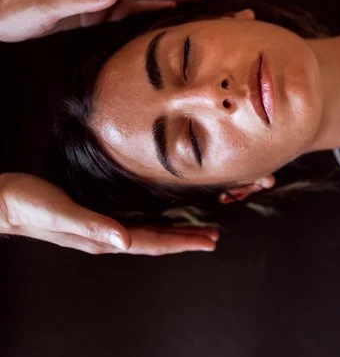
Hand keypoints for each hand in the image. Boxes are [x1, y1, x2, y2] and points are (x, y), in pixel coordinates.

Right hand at [0, 173, 217, 254]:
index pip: (152, 242)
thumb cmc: (27, 204)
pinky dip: (156, 222)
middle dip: (186, 240)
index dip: (181, 242)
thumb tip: (124, 240)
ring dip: (175, 233)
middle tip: (214, 237)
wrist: (3, 202)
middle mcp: (107, 236)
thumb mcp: (60, 212)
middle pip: (156, 240)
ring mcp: (102, 228)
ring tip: (198, 231)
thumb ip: (92, 226)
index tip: (208, 241)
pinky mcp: (96, 215)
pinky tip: (162, 219)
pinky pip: (135, 222)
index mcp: (103, 237)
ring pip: (148, 232)